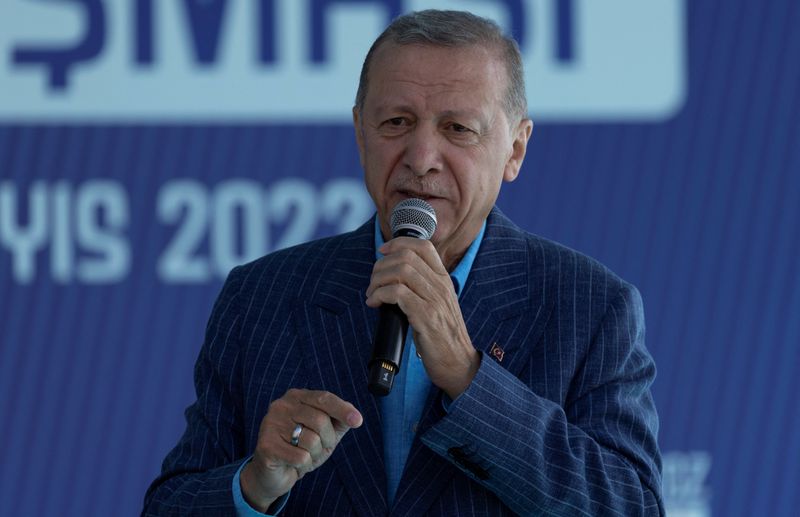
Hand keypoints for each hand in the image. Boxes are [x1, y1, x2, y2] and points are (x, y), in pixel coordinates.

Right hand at [240, 389, 362, 511]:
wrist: (273, 474)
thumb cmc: (301, 449)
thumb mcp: (324, 434)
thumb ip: (339, 422)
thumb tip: (354, 417)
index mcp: (296, 397)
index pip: (324, 398)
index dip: (342, 409)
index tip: (357, 421)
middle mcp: (281, 406)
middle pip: (320, 420)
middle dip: (327, 439)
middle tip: (319, 448)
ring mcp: (271, 424)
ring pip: (311, 440)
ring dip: (315, 455)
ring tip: (304, 456)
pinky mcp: (266, 446)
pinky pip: (301, 457)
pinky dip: (304, 465)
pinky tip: (294, 464)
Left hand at [365, 237, 479, 398]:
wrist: (458, 363)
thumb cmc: (442, 337)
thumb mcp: (437, 305)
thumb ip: (423, 288)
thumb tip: (394, 277)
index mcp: (444, 279)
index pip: (423, 246)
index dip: (399, 243)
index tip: (383, 252)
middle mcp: (441, 285)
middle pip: (406, 256)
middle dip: (381, 266)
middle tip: (373, 283)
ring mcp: (434, 300)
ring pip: (400, 271)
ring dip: (378, 280)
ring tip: (372, 295)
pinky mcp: (426, 316)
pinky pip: (397, 293)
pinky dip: (380, 295)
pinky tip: (375, 304)